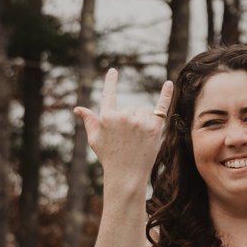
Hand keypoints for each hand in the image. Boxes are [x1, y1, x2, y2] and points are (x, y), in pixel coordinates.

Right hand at [73, 69, 173, 184]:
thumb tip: (78, 109)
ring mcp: (139, 122)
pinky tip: (169, 83)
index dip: (111, 82)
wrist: (126, 176)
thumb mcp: (95, 139)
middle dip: (131, 119)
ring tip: (139, 139)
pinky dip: (165, 95)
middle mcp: (123, 117)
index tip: (113, 71)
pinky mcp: (154, 128)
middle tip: (129, 139)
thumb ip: (90, 121)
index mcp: (107, 117)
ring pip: (144, 111)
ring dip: (143, 120)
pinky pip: (161, 108)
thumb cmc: (109, 158)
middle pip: (131, 107)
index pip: (108, 95)